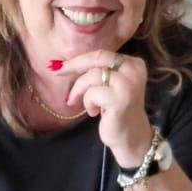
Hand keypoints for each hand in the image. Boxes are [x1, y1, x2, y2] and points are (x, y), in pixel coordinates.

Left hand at [62, 49, 153, 164]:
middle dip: (74, 65)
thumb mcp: (110, 85)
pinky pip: (92, 93)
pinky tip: (94, 112)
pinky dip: (87, 102)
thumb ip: (97, 71)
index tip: (61, 65)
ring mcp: (128, 84)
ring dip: (80, 91)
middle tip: (57, 71)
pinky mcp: (120, 99)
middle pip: (97, 58)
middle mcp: (134, 70)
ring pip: (92, 75)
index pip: (102, 54)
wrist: (131, 136)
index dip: (80, 59)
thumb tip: (60, 63)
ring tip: (87, 105)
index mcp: (133, 63)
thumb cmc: (116, 110)